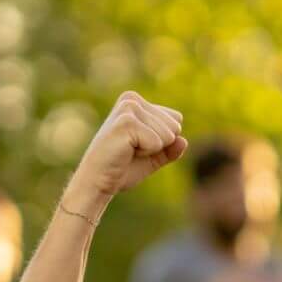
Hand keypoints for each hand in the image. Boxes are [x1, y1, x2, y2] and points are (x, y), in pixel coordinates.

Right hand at [66, 91, 188, 206]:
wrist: (98, 181)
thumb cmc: (123, 167)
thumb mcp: (154, 156)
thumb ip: (171, 148)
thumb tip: (183, 141)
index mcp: (137, 101)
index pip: (176, 119)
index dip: (162, 141)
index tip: (138, 146)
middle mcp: (132, 99)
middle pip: (175, 126)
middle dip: (158, 145)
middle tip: (132, 151)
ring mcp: (128, 109)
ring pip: (168, 135)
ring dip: (151, 150)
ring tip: (128, 151)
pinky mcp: (127, 122)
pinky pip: (157, 142)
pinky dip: (146, 153)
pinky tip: (125, 152)